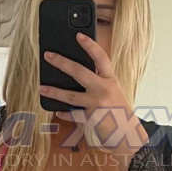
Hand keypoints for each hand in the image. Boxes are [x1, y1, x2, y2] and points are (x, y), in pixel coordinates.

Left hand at [39, 31, 148, 162]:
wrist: (129, 135)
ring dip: (55, 91)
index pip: (101, 58)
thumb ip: (99, 83)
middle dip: (62, 63)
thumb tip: (76, 75)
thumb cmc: (120, 112)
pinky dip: (65, 113)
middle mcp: (105, 89)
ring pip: (71, 95)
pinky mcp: (92, 119)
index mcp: (111, 80)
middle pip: (80, 72)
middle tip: (48, 55)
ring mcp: (97, 104)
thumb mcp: (114, 92)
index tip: (79, 36)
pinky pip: (74, 115)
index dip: (90, 45)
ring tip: (42, 87)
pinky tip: (57, 111)